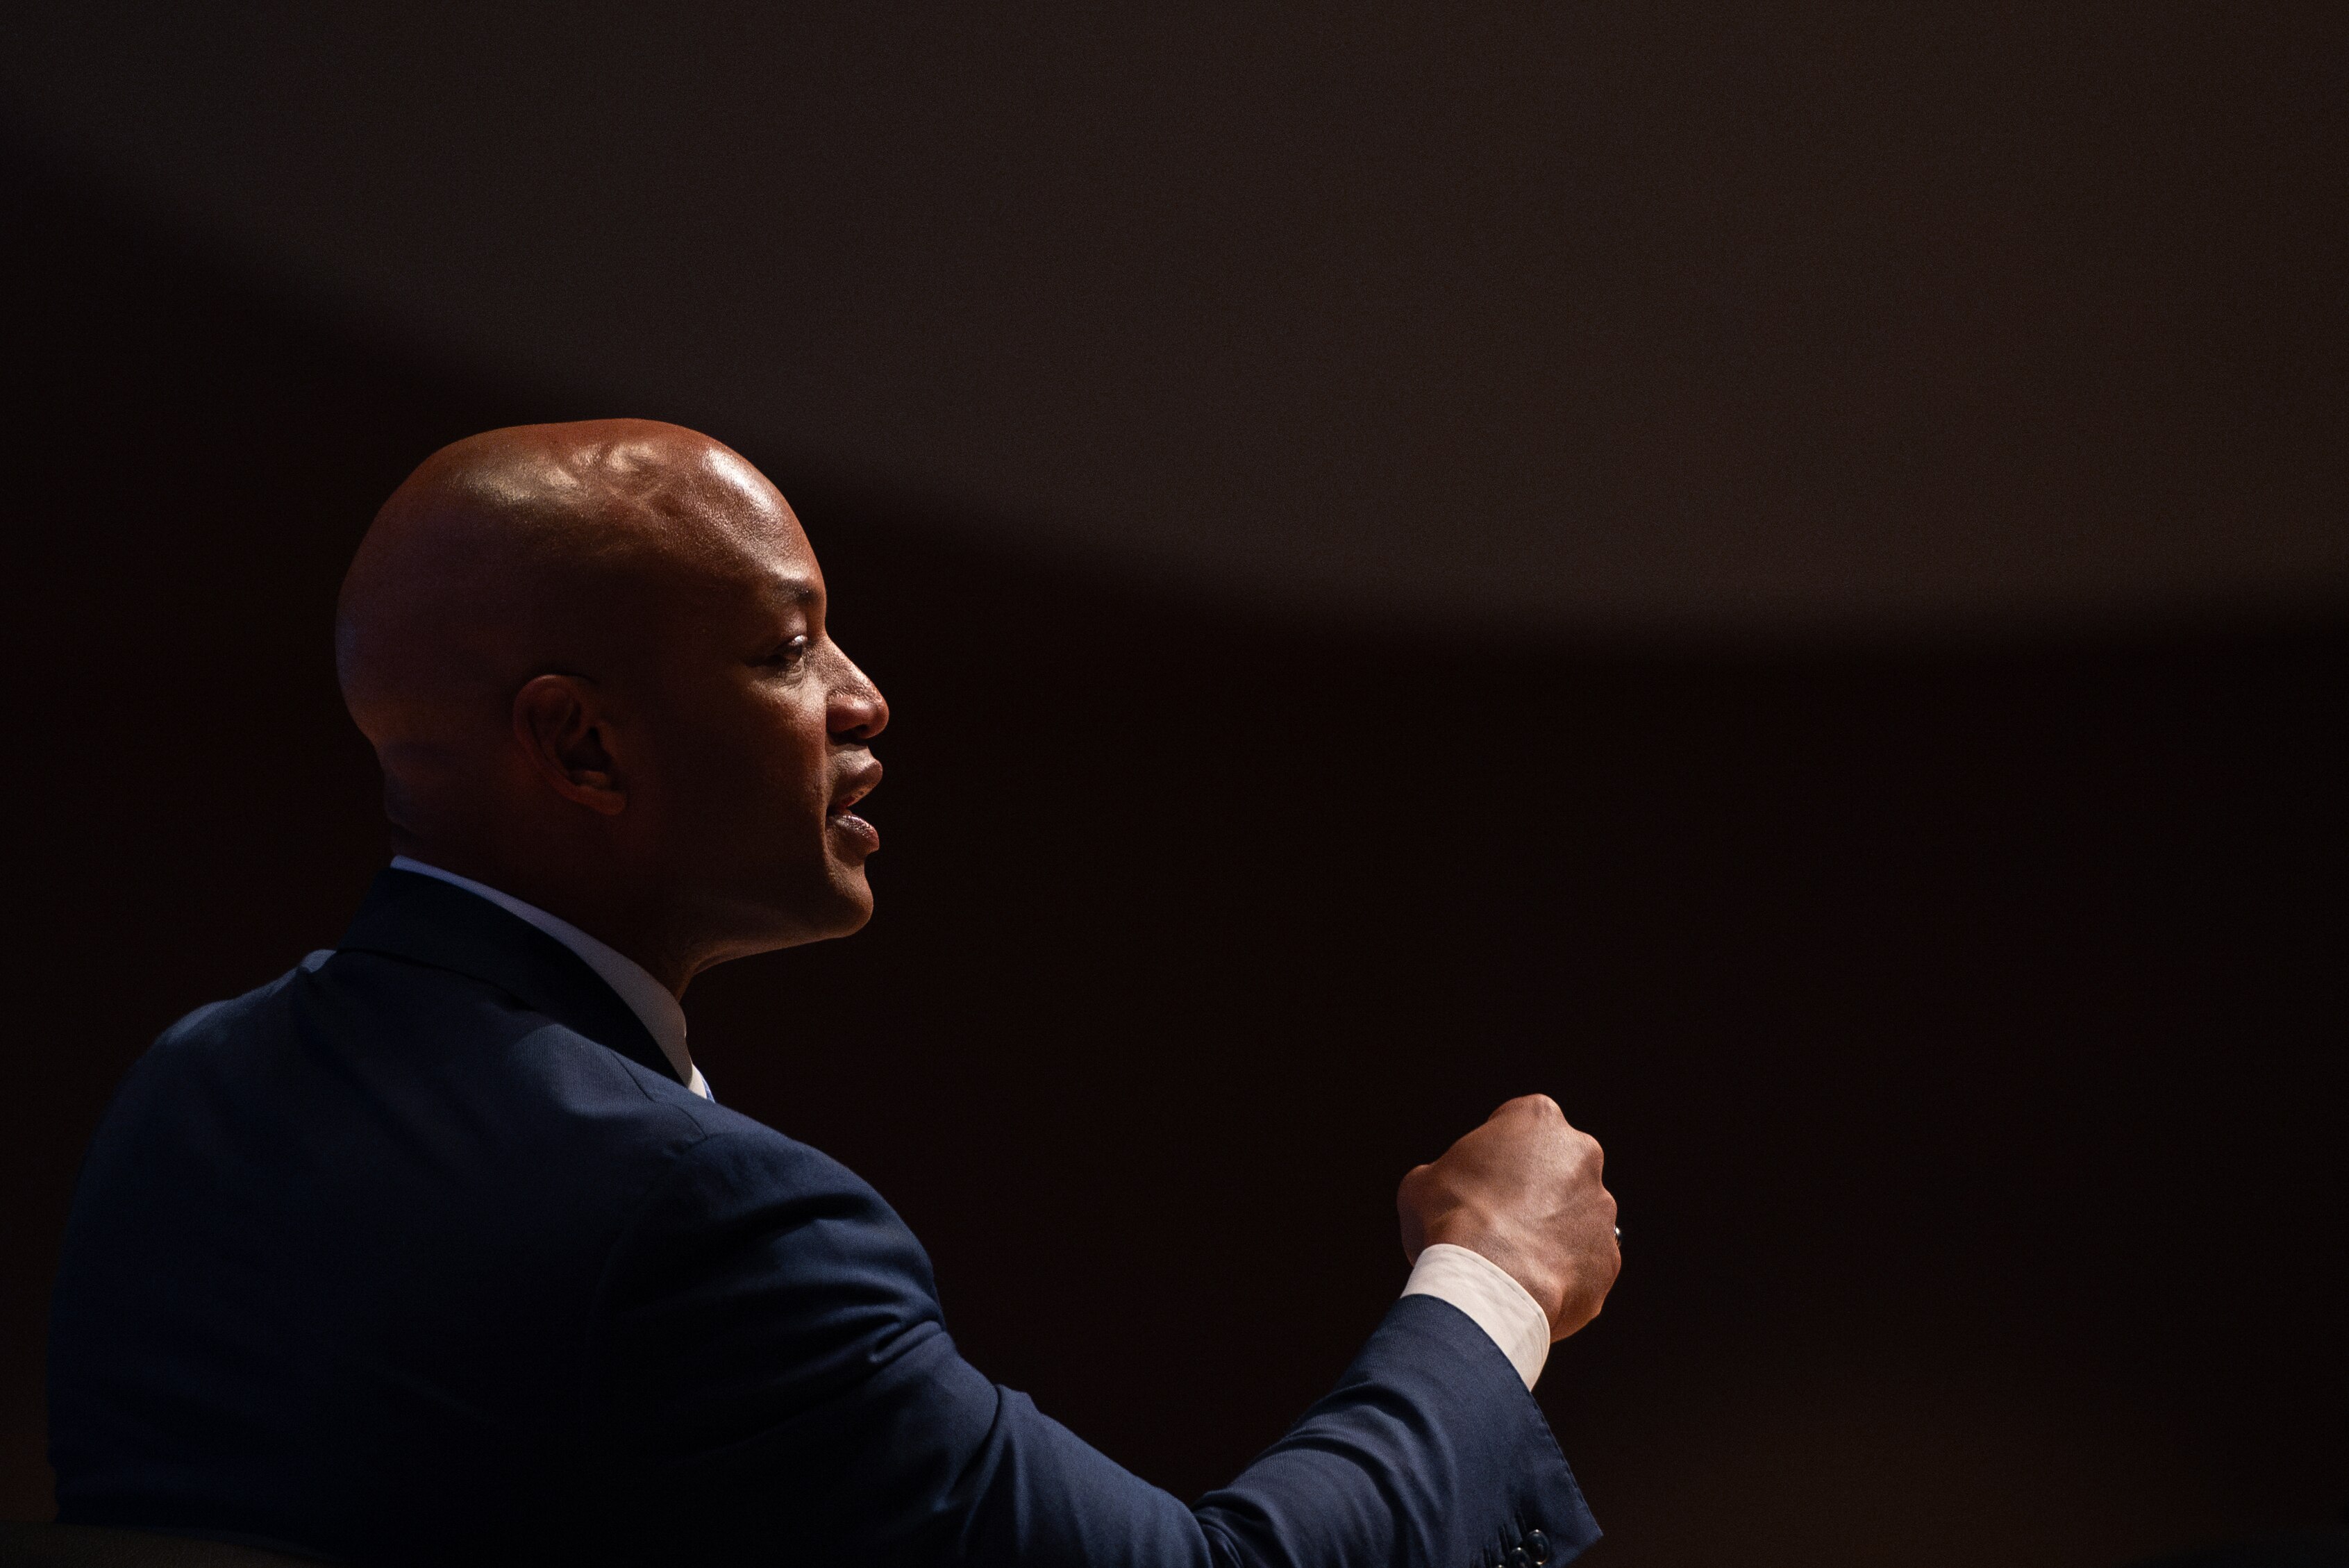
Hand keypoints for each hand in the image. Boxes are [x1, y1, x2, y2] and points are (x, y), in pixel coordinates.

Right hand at [1398, 1095, 1620, 1341]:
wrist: (1488, 1284)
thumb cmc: (1450, 1221)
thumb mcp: (1422, 1182)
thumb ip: (1446, 1175)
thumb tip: (1446, 1192)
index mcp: (1538, 1119)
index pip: (1519, 1123)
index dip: (1496, 1152)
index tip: (1479, 1180)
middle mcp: (1581, 1155)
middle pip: (1556, 1167)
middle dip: (1534, 1189)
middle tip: (1497, 1218)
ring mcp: (1601, 1208)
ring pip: (1574, 1216)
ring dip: (1551, 1230)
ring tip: (1511, 1260)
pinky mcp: (1609, 1256)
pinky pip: (1583, 1261)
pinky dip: (1562, 1271)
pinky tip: (1530, 1285)